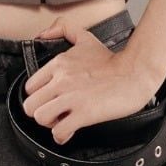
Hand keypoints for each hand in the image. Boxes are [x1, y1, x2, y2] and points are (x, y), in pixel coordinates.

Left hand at [20, 18, 161, 142]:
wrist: (135, 73)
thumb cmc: (113, 61)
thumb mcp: (85, 39)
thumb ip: (64, 29)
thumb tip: (43, 34)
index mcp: (59, 64)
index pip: (30, 87)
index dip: (38, 97)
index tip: (49, 100)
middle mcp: (61, 80)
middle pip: (30, 105)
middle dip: (40, 112)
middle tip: (53, 113)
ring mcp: (72, 97)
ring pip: (40, 118)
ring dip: (49, 124)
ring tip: (61, 122)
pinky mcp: (84, 113)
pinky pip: (59, 131)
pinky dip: (62, 135)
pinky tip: (69, 132)